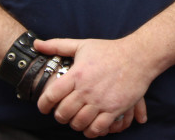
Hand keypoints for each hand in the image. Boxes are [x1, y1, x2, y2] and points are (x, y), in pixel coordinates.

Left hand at [34, 37, 151, 137]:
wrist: (138, 56)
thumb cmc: (109, 51)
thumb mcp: (82, 45)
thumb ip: (57, 45)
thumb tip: (36, 44)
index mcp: (77, 74)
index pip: (51, 95)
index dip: (43, 105)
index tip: (44, 107)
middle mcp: (86, 89)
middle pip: (63, 113)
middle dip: (59, 116)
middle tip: (62, 114)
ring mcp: (100, 101)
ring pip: (78, 123)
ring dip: (74, 124)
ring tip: (76, 120)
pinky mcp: (114, 109)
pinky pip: (97, 128)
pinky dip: (91, 131)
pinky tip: (90, 127)